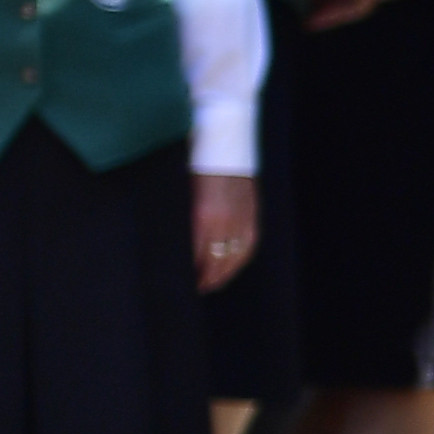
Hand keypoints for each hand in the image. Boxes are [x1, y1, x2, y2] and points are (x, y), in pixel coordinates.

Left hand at [190, 173, 257, 292]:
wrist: (223, 145)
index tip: (184, 282)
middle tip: (198, 288)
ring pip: (236, 256)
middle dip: (208, 278)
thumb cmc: (194, 167)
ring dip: (225, 272)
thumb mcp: (181, 196)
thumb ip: (185, 223)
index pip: (198, 257)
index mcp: (203, 218)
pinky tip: (234, 264)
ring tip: (215, 282)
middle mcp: (225, 222)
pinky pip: (249, 244)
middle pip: (217, 261)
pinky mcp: (252, 214)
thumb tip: (180, 248)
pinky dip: (241, 258)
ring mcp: (242, 219)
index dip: (192, 273)